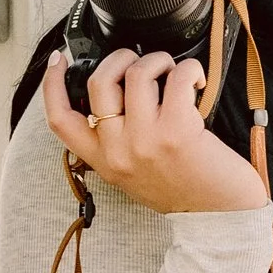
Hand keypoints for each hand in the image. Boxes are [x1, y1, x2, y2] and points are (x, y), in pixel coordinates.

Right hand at [44, 48, 267, 216]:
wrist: (221, 215)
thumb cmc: (184, 190)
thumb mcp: (133, 174)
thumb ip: (116, 142)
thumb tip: (116, 95)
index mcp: (103, 161)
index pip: (60, 120)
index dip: (51, 84)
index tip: (57, 60)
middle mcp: (118, 151)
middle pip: (98, 82)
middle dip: (119, 57)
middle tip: (139, 61)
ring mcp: (145, 140)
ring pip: (136, 73)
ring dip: (157, 60)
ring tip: (172, 71)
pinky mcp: (178, 129)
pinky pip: (176, 78)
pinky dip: (189, 69)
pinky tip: (196, 81)